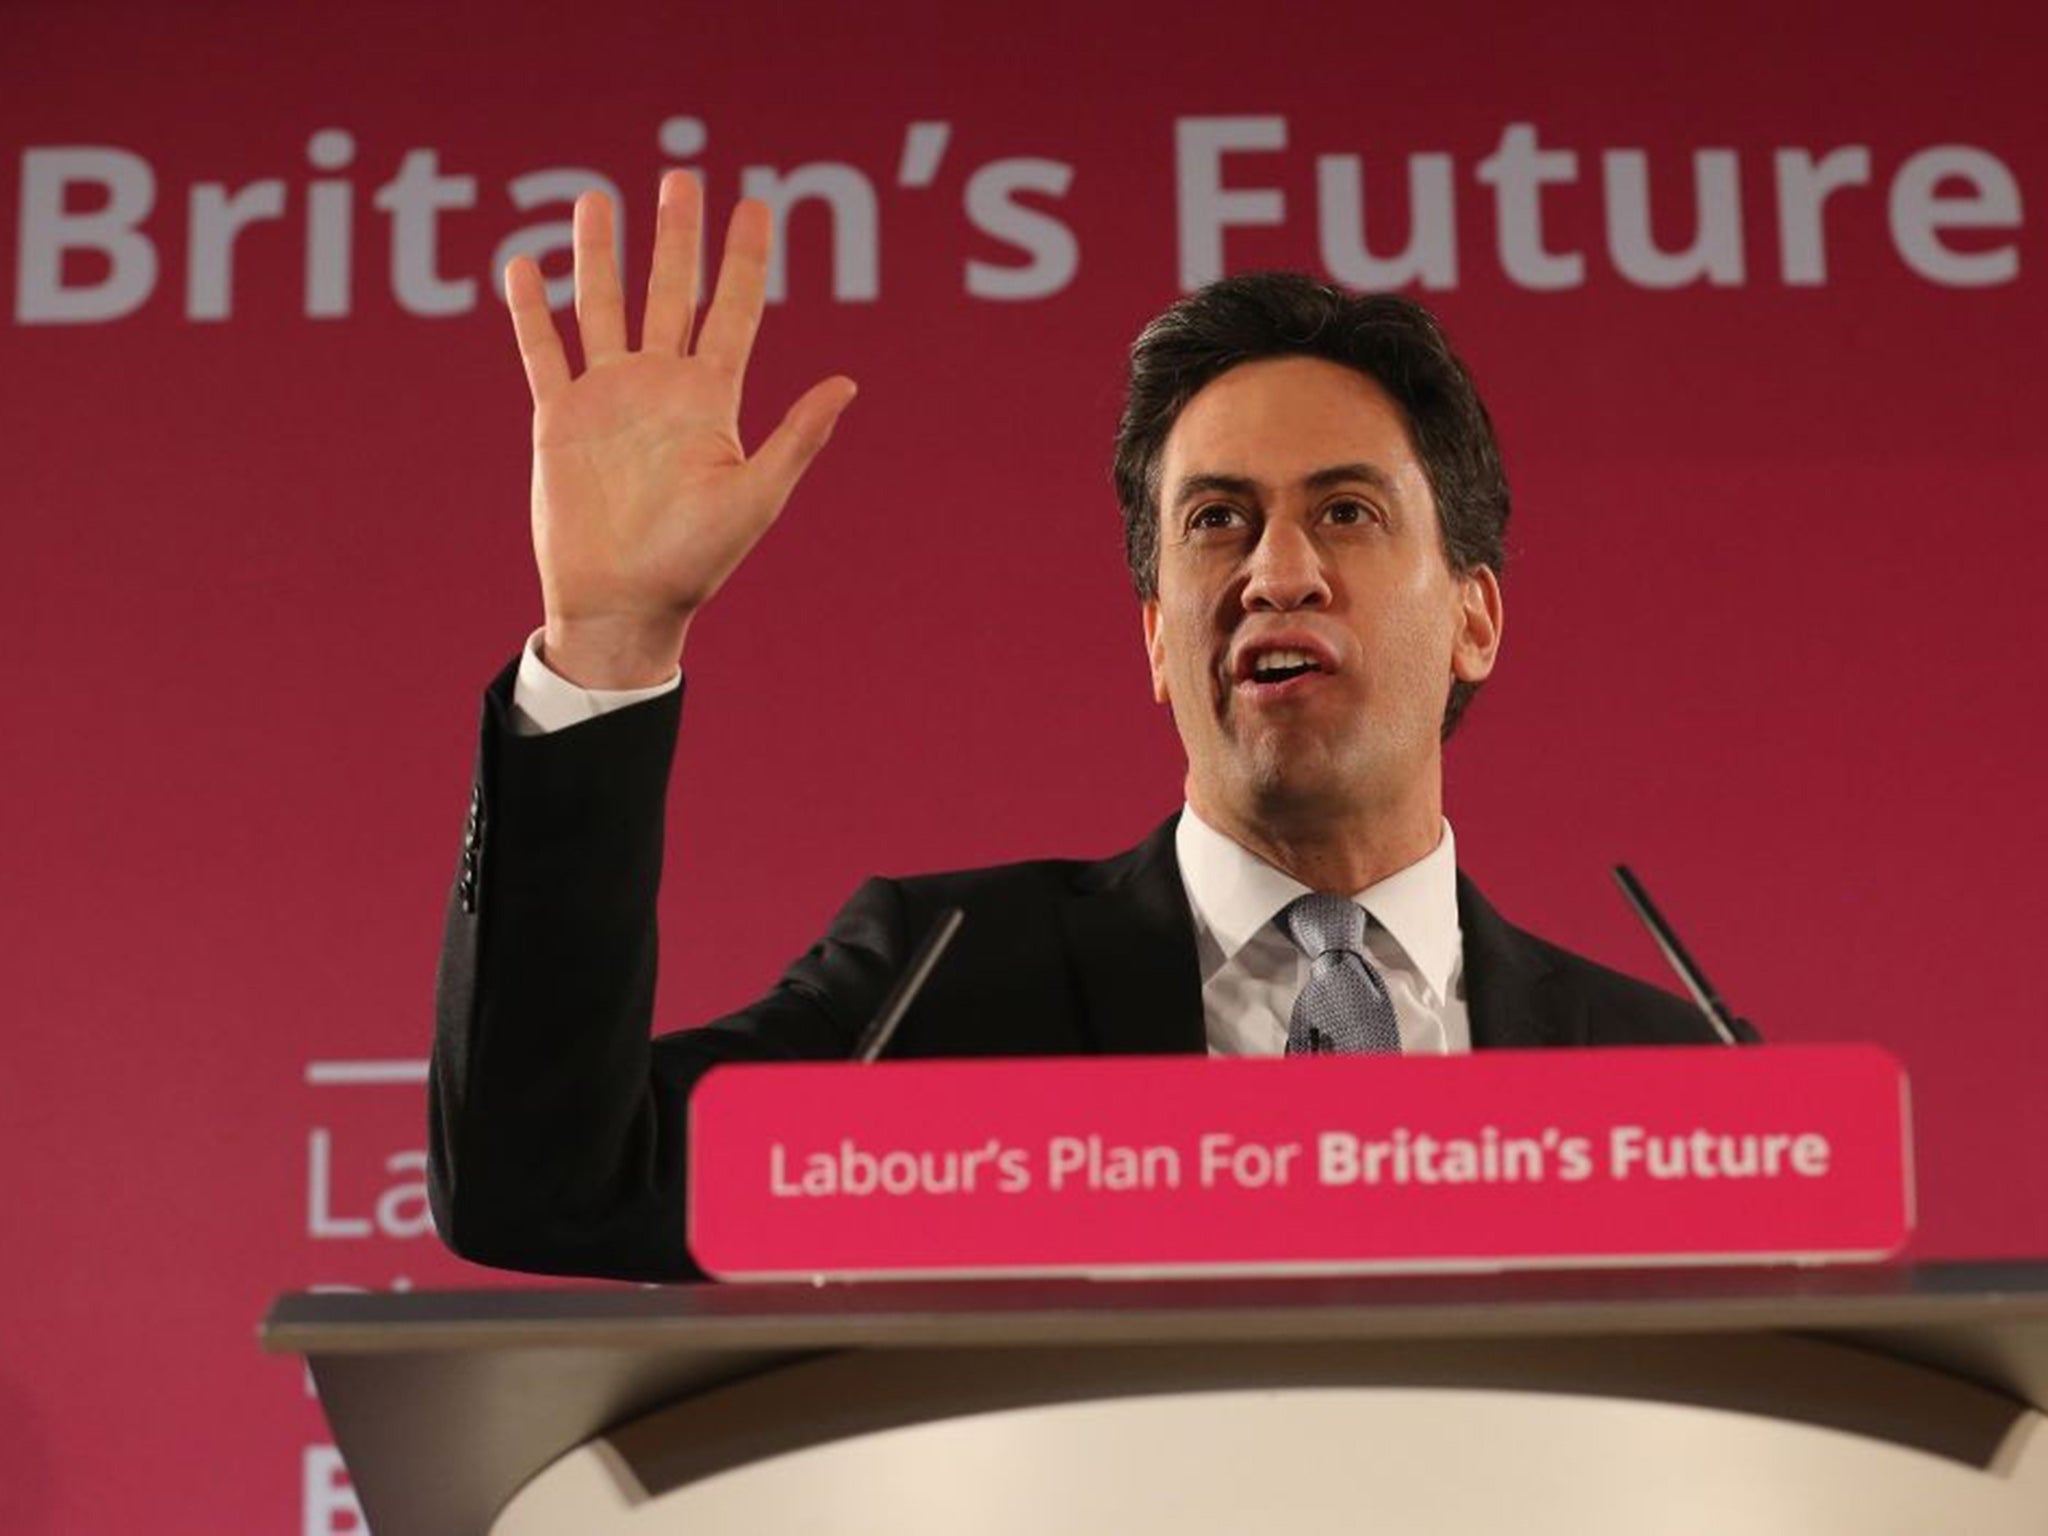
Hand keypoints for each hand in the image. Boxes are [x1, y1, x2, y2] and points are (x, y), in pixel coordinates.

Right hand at [504, 173, 856, 686]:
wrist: (624, 603)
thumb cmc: (696, 561)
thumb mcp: (756, 497)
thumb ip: (797, 437)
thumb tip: (848, 383)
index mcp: (711, 400)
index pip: (734, 311)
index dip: (745, 259)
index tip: (755, 204)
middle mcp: (660, 387)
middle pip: (671, 292)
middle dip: (676, 237)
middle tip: (681, 178)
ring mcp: (608, 398)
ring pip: (601, 307)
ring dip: (598, 255)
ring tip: (596, 200)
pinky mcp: (559, 419)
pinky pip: (543, 352)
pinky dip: (530, 311)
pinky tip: (523, 266)